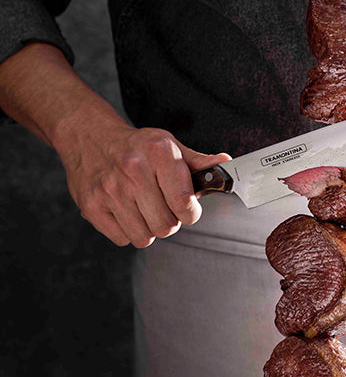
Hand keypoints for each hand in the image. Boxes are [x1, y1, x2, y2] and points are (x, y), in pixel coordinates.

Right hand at [60, 122, 229, 247]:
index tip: (188, 209)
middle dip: (170, 222)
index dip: (191, 213)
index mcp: (159, 153)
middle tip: (164, 208)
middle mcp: (133, 170)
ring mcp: (110, 189)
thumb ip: (197, 161)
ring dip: (149, 228)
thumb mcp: (169, 145)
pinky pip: (122, 238)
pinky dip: (127, 231)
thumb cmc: (136, 146)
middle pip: (166, 226)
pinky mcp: (91, 205)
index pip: (184, 202)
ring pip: (144, 237)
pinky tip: (126, 211)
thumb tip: (224, 164)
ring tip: (144, 209)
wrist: (91, 138)